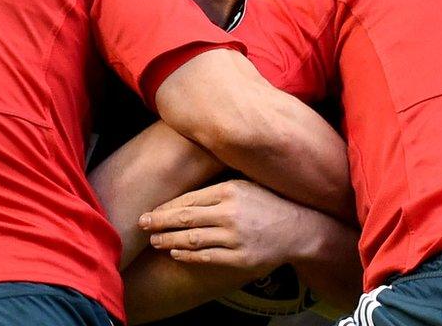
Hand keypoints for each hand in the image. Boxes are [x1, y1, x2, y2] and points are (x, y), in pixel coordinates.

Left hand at [138, 179, 304, 274]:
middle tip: (142, 224)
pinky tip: (175, 253)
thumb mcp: (245, 184)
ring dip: (169, 241)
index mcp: (230, 190)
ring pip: (192, 240)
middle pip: (185, 219)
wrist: (299, 228)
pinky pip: (207, 257)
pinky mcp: (240, 258)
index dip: (166, 207)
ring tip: (154, 241)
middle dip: (159, 223)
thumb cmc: (268, 203)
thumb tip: (185, 182)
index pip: (188, 200)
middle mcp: (230, 213)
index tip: (150, 211)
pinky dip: (188, 256)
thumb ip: (217, 186)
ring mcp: (235, 237)